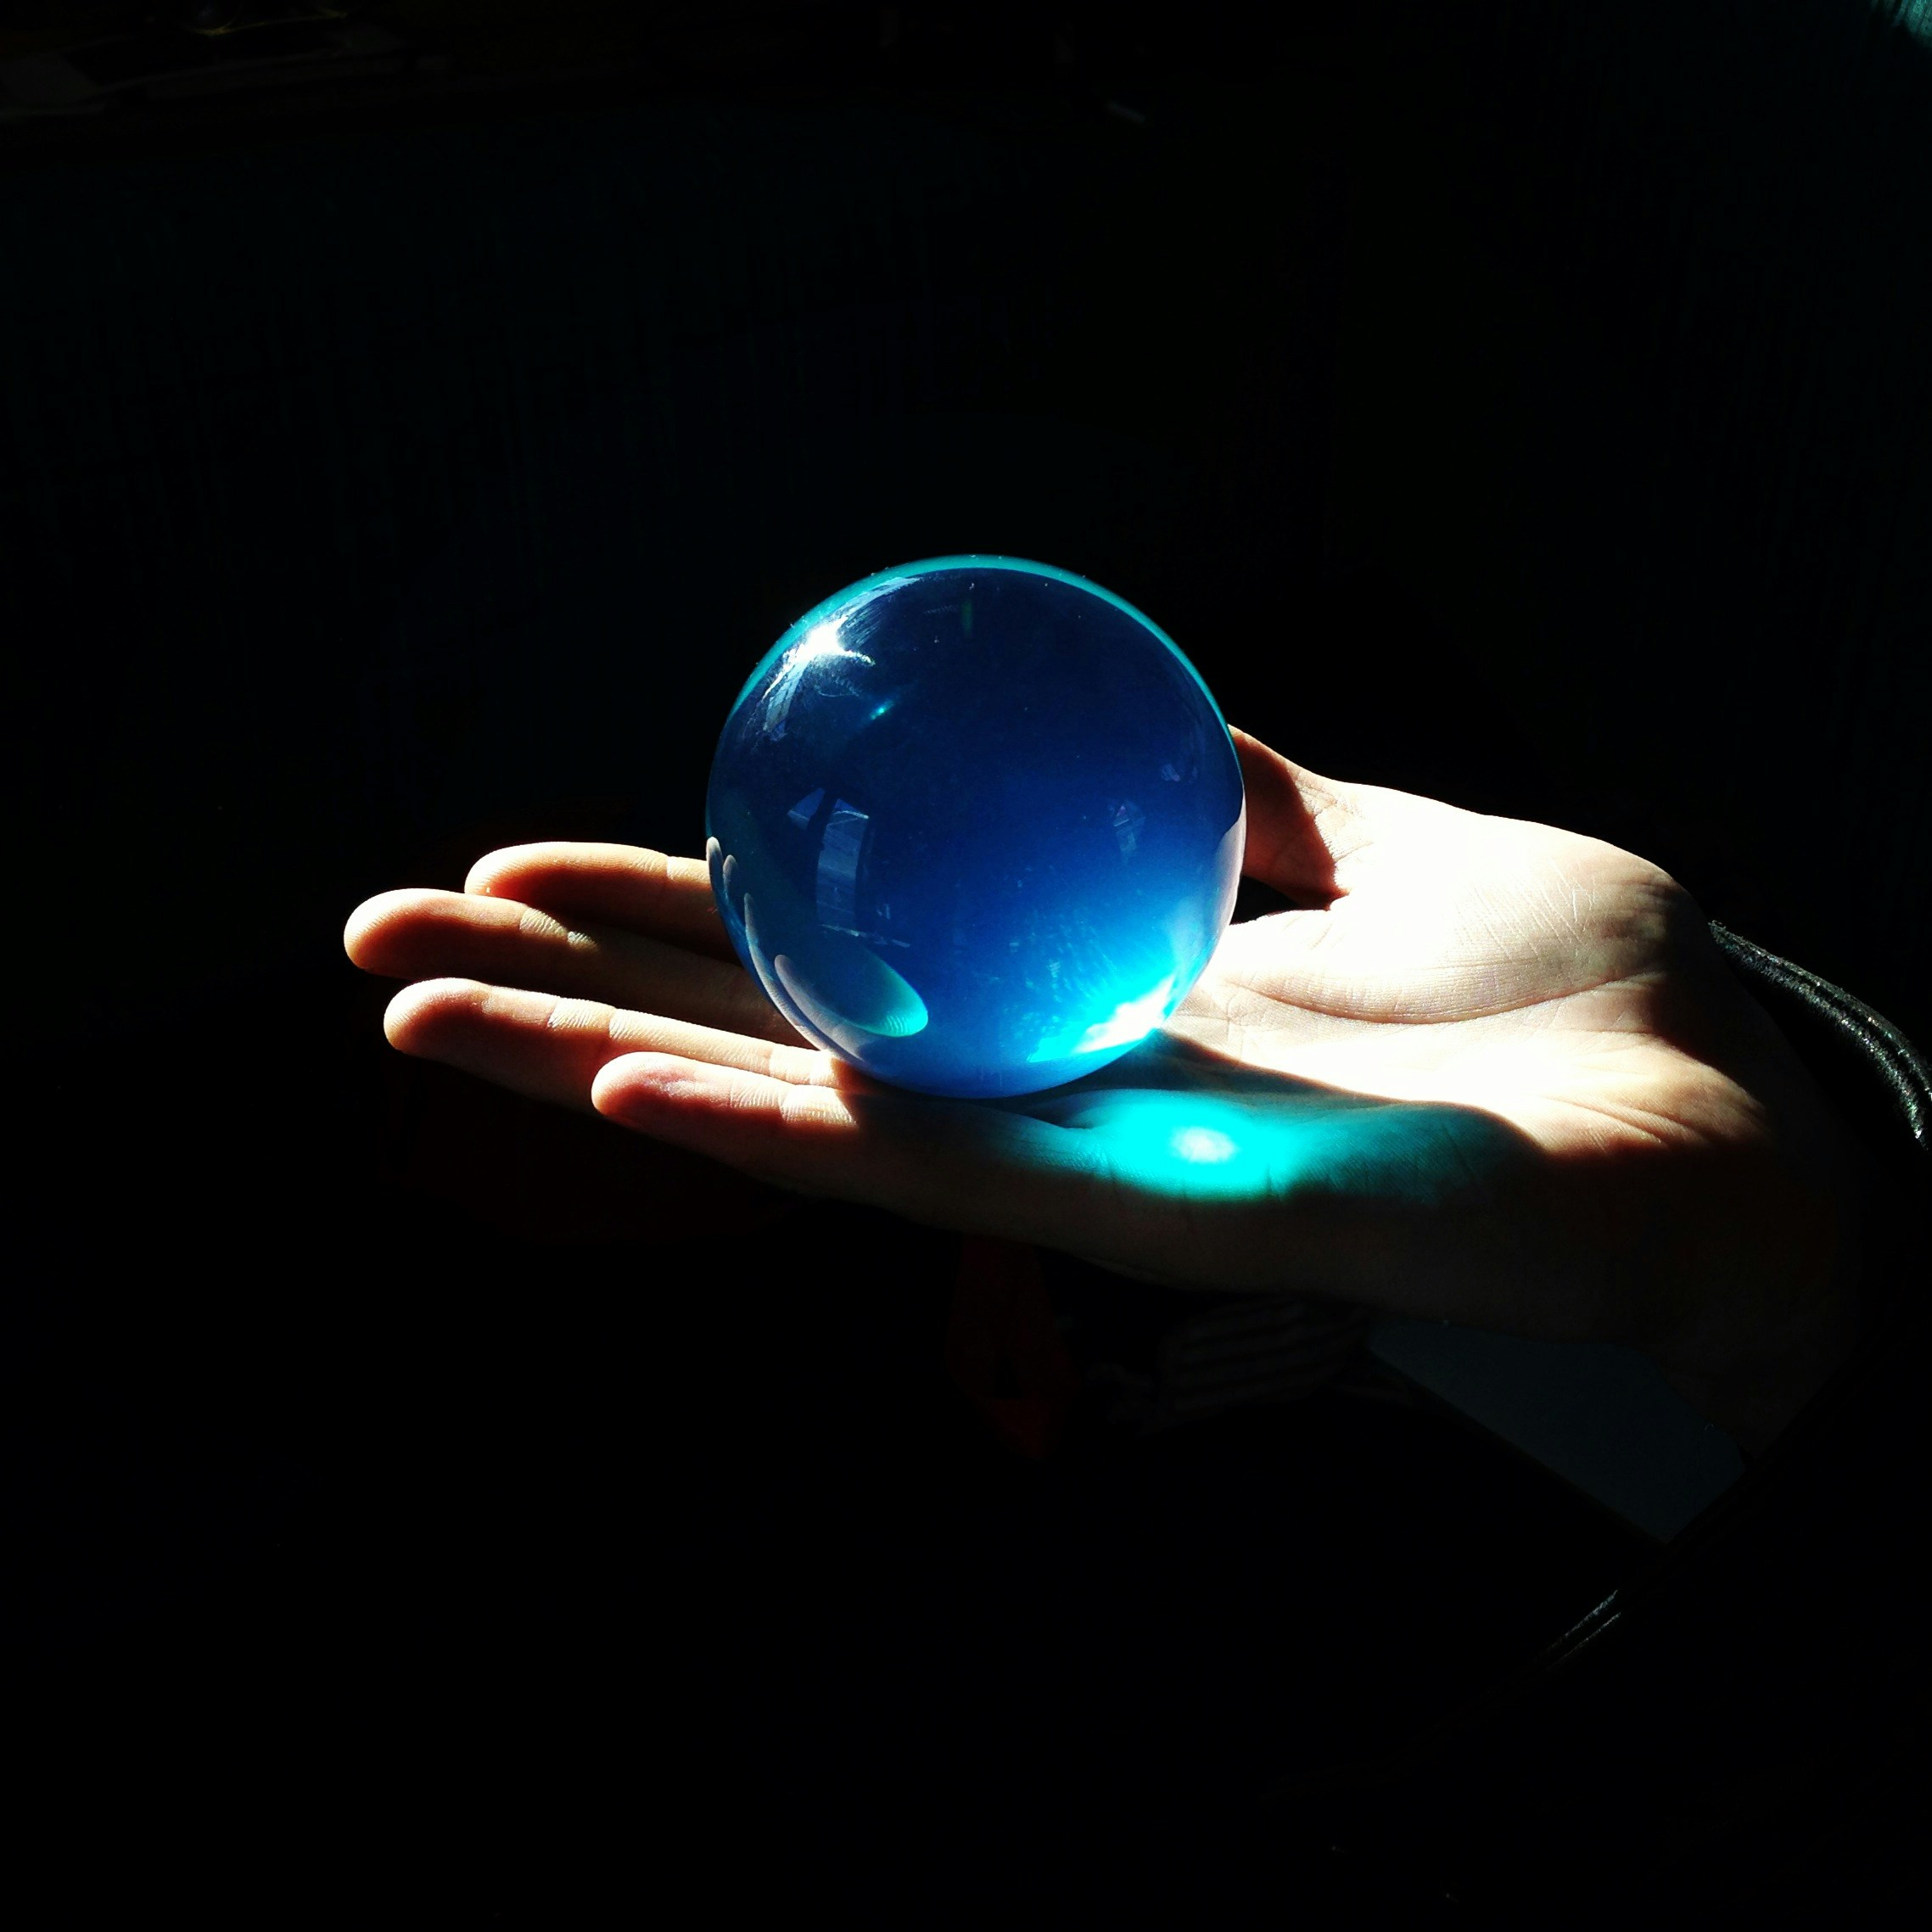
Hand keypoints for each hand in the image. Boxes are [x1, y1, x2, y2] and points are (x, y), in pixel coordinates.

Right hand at [345, 729, 1864, 1452]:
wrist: (1700, 1111)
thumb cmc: (1555, 992)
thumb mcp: (1380, 841)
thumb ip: (1256, 796)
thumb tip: (1157, 717)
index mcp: (1079, 996)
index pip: (842, 946)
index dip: (679, 901)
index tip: (533, 856)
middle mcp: (1043, 1088)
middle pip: (772, 1034)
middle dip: (574, 988)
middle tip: (387, 940)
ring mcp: (1076, 1166)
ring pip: (802, 1120)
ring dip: (608, 1065)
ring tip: (434, 1019)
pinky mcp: (1145, 1225)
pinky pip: (934, 1178)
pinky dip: (774, 1141)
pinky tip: (630, 1089)